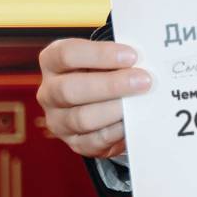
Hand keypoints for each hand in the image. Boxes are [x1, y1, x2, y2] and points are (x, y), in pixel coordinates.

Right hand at [35, 38, 151, 157]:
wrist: (104, 99)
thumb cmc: (107, 69)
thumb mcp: (107, 56)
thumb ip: (121, 54)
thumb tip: (147, 56)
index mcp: (52, 62)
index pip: (65, 54)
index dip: (99, 54)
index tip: (132, 56)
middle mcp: (49, 92)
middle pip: (70, 89)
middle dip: (111, 85)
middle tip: (143, 81)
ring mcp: (58, 120)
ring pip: (82, 118)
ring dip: (115, 109)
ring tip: (141, 102)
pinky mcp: (75, 142)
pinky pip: (94, 141)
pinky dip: (116, 131)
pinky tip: (133, 121)